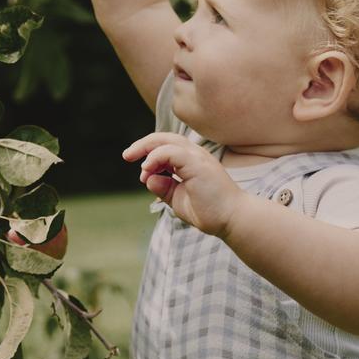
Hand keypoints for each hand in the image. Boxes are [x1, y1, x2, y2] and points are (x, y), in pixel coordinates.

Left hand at [122, 132, 245, 240]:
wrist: (231, 220)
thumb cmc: (209, 211)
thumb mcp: (178, 199)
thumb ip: (163, 188)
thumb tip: (147, 178)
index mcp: (191, 161)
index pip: (167, 146)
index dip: (149, 151)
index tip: (139, 168)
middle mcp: (195, 155)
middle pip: (165, 138)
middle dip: (143, 144)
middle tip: (127, 155)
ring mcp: (198, 158)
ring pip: (167, 141)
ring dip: (147, 149)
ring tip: (138, 165)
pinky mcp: (197, 164)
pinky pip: (171, 152)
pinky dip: (156, 158)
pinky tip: (148, 169)